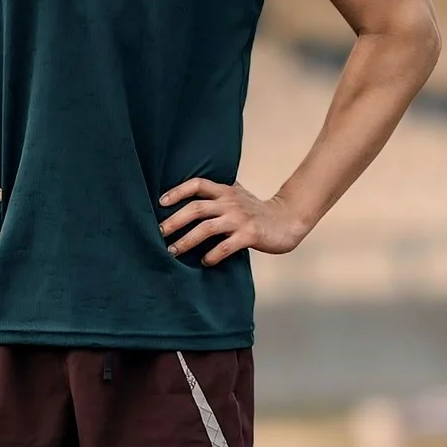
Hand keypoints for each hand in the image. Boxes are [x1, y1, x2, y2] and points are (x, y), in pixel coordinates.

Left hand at [158, 178, 304, 264]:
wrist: (287, 220)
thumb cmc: (256, 211)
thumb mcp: (237, 195)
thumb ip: (217, 194)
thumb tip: (188, 197)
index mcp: (225, 191)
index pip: (197, 184)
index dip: (177, 191)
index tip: (161, 202)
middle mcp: (230, 202)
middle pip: (196, 208)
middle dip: (174, 221)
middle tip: (158, 233)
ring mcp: (240, 219)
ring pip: (206, 228)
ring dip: (186, 241)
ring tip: (173, 251)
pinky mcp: (249, 235)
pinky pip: (225, 246)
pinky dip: (212, 255)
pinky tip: (204, 262)